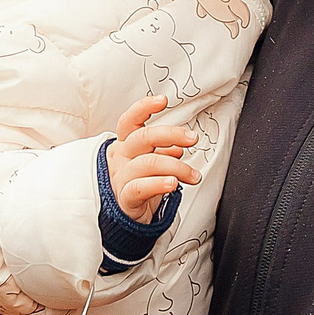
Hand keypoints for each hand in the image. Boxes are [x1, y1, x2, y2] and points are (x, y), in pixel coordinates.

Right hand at [106, 96, 200, 223]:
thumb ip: (163, 150)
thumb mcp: (151, 161)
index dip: (143, 108)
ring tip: (193, 176)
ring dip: (178, 167)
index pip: (129, 121)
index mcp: (125, 144)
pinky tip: (172, 184)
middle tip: (193, 138)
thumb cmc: (140, 182)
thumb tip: (179, 145)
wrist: (128, 213)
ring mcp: (120, 177)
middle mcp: (120, 158)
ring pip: (149, 163)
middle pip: (143, 138)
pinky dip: (159, 184)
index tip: (162, 100)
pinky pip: (141, 187)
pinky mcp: (125, 198)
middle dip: (171, 134)